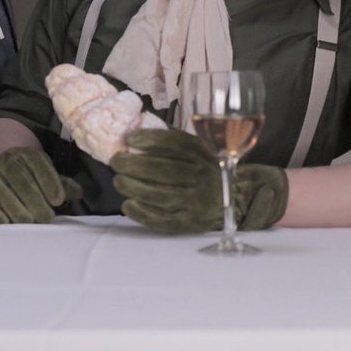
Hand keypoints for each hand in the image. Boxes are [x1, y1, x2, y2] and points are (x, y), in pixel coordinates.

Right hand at [0, 147, 82, 223]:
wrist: (1, 172)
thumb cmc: (31, 179)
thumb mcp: (48, 177)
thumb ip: (63, 185)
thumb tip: (79, 192)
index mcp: (24, 154)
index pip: (36, 163)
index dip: (48, 181)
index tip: (59, 200)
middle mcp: (3, 161)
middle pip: (17, 177)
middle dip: (33, 198)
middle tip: (47, 218)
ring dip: (14, 206)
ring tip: (29, 221)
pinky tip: (4, 222)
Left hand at [110, 129, 287, 233]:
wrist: (234, 199)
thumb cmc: (204, 169)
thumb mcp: (198, 149)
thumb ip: (174, 140)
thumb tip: (139, 127)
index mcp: (201, 156)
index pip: (176, 144)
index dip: (151, 140)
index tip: (130, 139)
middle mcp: (200, 178)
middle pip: (165, 171)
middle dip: (135, 165)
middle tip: (116, 161)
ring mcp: (196, 202)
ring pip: (161, 196)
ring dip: (134, 188)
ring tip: (118, 181)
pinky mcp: (189, 223)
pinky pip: (163, 220)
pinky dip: (143, 214)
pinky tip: (127, 205)